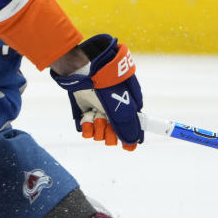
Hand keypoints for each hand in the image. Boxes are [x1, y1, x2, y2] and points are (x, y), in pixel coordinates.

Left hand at [51, 34, 143, 149]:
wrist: (84, 69)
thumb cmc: (107, 87)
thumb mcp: (121, 108)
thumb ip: (127, 127)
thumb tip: (132, 144)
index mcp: (129, 105)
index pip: (133, 126)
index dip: (130, 137)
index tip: (128, 147)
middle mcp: (115, 108)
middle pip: (115, 133)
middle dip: (110, 133)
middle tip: (107, 125)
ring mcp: (99, 109)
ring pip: (100, 132)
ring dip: (97, 128)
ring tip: (95, 117)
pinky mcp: (85, 109)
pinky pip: (87, 127)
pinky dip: (86, 127)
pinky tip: (87, 120)